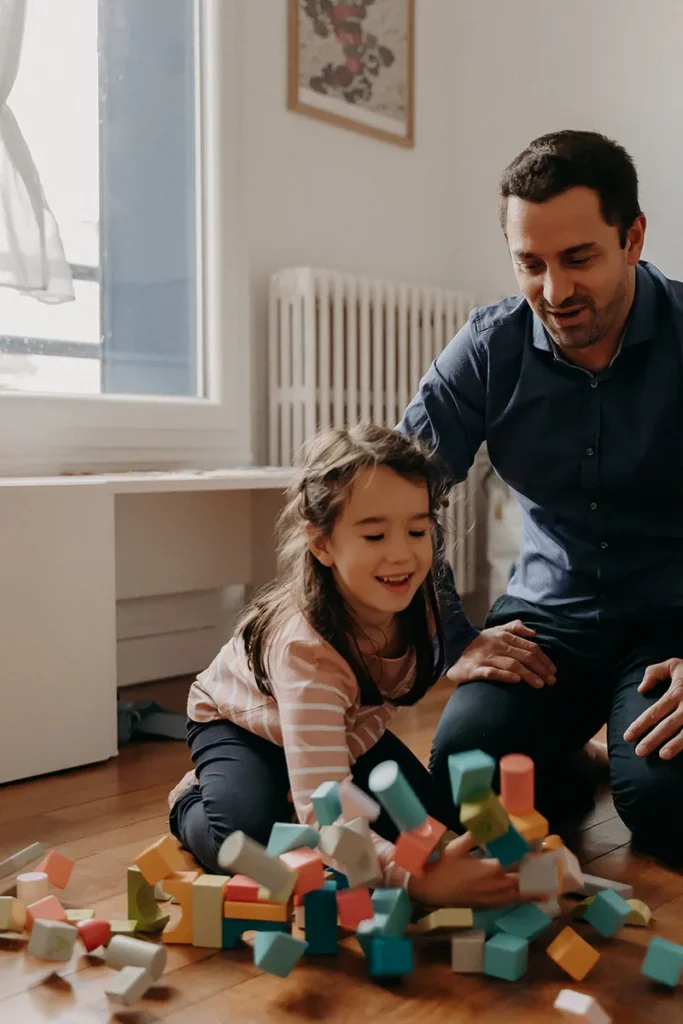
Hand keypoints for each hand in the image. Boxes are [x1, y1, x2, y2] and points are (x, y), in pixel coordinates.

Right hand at [407, 832, 539, 907]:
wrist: (430, 890)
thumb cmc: (443, 866)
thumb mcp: (457, 847)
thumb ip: (474, 835)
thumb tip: (487, 823)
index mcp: (491, 868)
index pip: (517, 861)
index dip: (530, 855)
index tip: (541, 849)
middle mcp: (497, 885)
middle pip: (524, 880)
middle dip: (536, 874)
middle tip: (549, 868)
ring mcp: (493, 897)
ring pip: (519, 894)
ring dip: (533, 890)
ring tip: (548, 887)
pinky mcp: (488, 905)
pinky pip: (510, 902)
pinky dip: (522, 899)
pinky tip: (527, 897)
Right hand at [447, 620, 556, 689]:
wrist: (452, 649)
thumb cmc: (479, 642)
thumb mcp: (496, 630)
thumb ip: (515, 628)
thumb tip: (534, 632)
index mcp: (504, 636)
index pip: (530, 647)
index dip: (544, 659)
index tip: (553, 670)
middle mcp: (497, 645)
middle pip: (525, 656)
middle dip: (541, 669)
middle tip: (552, 681)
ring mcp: (486, 658)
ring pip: (512, 665)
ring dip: (528, 675)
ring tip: (540, 685)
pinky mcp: (475, 670)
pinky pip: (492, 673)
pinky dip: (505, 676)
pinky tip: (516, 681)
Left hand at [623, 658, 682, 759]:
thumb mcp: (674, 665)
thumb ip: (654, 673)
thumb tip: (640, 689)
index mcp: (677, 692)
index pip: (654, 712)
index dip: (640, 725)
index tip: (627, 737)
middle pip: (668, 725)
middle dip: (653, 739)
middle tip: (639, 752)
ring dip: (675, 745)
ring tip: (663, 756)